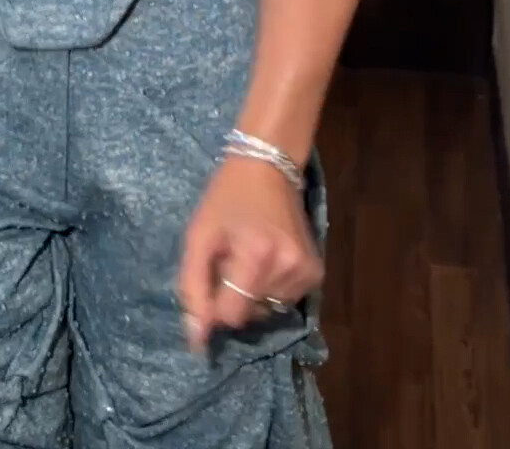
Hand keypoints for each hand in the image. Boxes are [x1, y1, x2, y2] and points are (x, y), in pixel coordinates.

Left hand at [177, 154, 322, 347]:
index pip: (231, 315)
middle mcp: (288, 267)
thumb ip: (192, 288)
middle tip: (231, 260)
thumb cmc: (225, 199)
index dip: (215, 301)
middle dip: (234, 295)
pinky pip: (285, 301)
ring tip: (249, 257)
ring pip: (267, 310)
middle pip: (249, 315)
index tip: (212, 276)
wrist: (268, 167)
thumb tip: (197, 341)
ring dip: (252, 293)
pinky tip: (267, 260)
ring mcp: (307, 272)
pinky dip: (271, 289)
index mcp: (256, 255)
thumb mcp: (198, 235)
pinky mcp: (316, 273)